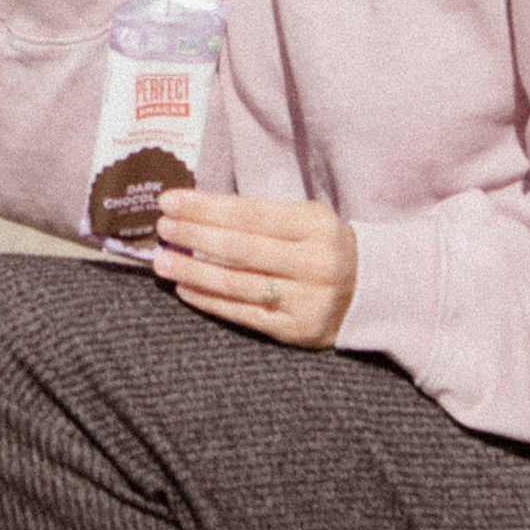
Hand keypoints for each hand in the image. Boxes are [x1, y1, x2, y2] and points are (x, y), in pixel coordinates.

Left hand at [152, 190, 357, 348]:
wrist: (367, 291)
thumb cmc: (320, 245)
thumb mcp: (305, 219)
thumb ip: (259, 215)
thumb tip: (197, 211)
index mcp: (316, 225)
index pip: (250, 214)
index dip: (206, 207)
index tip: (171, 200)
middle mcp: (314, 262)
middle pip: (241, 248)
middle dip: (194, 235)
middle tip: (162, 227)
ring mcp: (306, 299)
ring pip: (238, 284)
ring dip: (194, 271)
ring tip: (162, 261)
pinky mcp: (296, 330)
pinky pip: (244, 314)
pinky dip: (210, 301)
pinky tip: (185, 289)